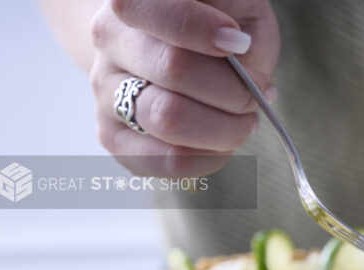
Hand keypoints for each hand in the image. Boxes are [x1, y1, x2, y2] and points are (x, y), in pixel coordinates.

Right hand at [88, 0, 278, 176]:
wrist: (173, 49)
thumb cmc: (216, 23)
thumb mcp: (235, 4)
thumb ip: (236, 14)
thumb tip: (238, 49)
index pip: (157, 11)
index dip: (202, 30)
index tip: (240, 42)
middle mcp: (109, 41)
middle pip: (174, 70)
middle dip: (234, 89)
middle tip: (258, 92)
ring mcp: (106, 90)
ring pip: (168, 119)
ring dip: (226, 127)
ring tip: (245, 118)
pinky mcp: (113, 136)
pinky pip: (167, 159)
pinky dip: (211, 157)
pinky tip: (224, 142)